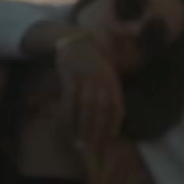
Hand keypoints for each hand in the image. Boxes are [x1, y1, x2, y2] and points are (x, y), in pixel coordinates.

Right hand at [54, 33, 122, 151]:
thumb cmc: (95, 60)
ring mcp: (86, 76)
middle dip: (97, 128)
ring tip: (78, 140)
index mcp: (113, 79)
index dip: (114, 122)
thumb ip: (112, 91)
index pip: (116, 104)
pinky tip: (66, 125)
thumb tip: (117, 116)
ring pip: (85, 105)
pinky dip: (68, 114)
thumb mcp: (108, 72)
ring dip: (82, 125)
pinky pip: (69, 98)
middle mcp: (102, 78)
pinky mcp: (70, 75)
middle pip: (101, 108)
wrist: (78, 40)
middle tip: (92, 144)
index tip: (111, 136)